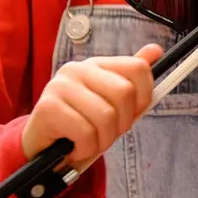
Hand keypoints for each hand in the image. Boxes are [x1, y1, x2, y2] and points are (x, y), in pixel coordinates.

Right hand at [22, 44, 162, 164]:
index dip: (144, 97)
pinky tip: (75, 147)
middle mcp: (77, 69)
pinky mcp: (47, 108)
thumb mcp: (110, 102)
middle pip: (124, 93)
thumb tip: (156, 50)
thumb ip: (131, 79)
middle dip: (122, 123)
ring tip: (89, 141)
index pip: (137, 68)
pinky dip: (85, 148)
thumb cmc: (81, 123)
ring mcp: (60, 86)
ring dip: (103, 140)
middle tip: (106, 133)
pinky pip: (85, 133)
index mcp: (96, 65)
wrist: (42, 146)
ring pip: (106, 117)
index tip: (131, 113)